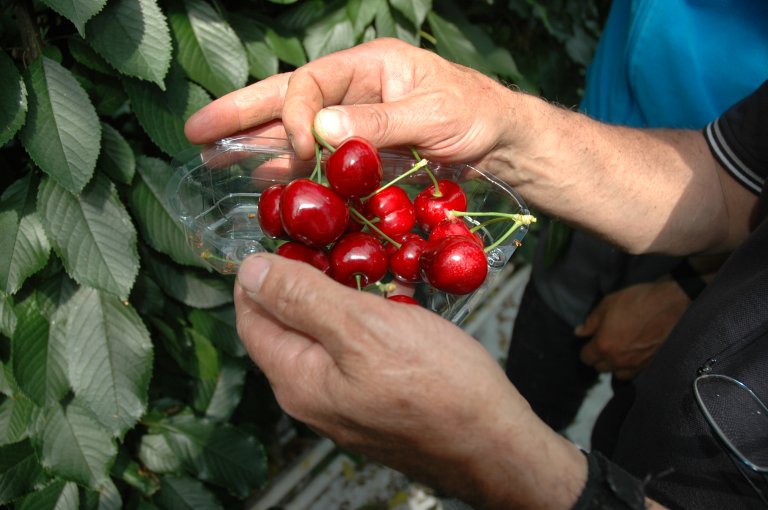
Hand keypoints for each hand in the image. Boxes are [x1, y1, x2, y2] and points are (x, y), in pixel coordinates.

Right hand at [184, 38, 753, 256]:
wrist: (506, 144)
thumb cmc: (479, 118)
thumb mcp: (435, 116)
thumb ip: (378, 123)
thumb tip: (320, 129)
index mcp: (367, 66)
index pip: (309, 83)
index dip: (293, 116)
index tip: (296, 153)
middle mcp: (353, 90)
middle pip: (285, 98)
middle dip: (240, 114)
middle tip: (195, 131)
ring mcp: (355, 122)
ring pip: (294, 130)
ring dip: (256, 146)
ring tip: (214, 159)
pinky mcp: (363, 153)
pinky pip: (317, 160)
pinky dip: (291, 172)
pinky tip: (265, 184)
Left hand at [234, 253, 585, 508]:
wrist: (496, 444)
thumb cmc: (436, 385)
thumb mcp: (362, 327)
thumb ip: (301, 298)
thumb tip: (248, 271)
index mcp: (296, 378)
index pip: (252, 315)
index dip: (262, 272)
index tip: (289, 235)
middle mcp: (312, 395)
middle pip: (290, 324)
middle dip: (308, 278)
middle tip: (339, 241)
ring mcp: (345, 401)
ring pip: (328, 334)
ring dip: (345, 295)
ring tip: (373, 263)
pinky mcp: (376, 400)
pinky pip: (359, 350)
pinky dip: (370, 319)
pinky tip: (397, 298)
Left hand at [577, 280, 689, 379]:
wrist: (670, 304)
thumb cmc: (637, 301)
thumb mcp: (607, 304)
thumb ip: (591, 322)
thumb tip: (579, 332)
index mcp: (604, 346)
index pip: (586, 358)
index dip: (586, 350)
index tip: (590, 342)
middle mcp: (618, 360)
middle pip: (600, 368)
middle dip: (599, 358)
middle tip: (604, 345)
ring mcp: (636, 365)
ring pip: (617, 374)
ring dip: (614, 365)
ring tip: (618, 352)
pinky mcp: (651, 364)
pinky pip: (634, 373)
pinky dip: (630, 368)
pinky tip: (632, 355)